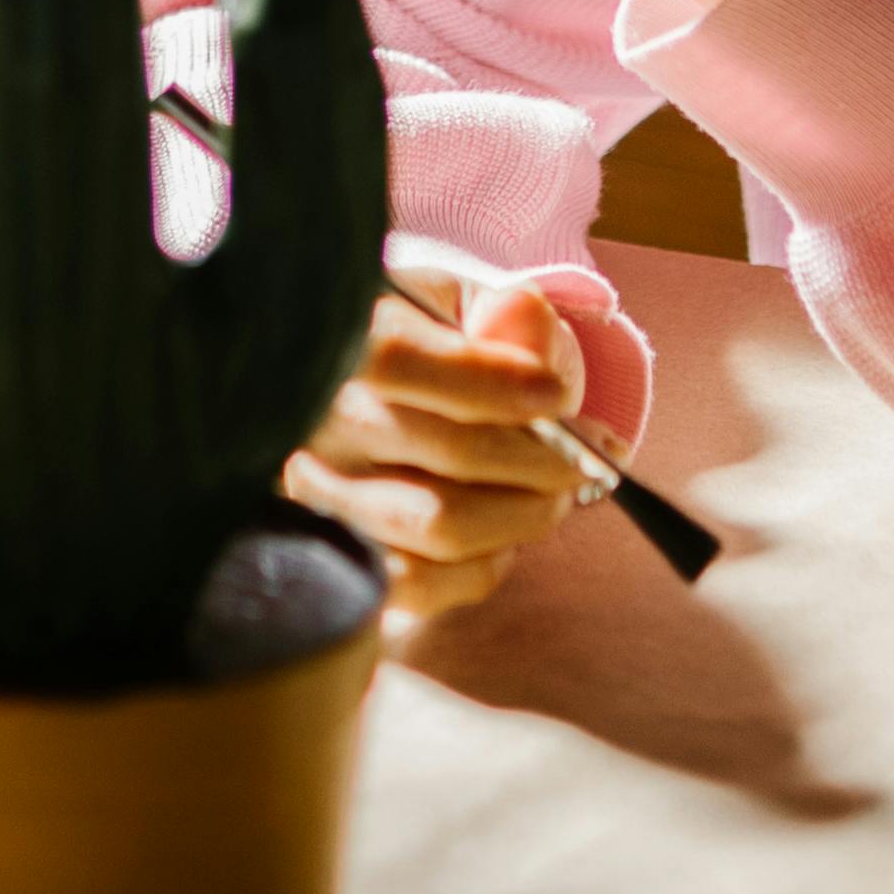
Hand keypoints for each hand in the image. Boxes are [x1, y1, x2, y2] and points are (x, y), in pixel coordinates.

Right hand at [282, 243, 596, 626]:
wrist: (383, 412)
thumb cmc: (438, 354)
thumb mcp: (468, 310)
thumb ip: (504, 313)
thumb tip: (524, 319)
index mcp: (340, 337)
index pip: (396, 358)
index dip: (490, 380)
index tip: (557, 395)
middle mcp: (312, 418)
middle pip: (443, 449)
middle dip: (541, 460)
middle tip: (582, 459)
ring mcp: (314, 496)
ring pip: (438, 525)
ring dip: (522, 515)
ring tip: (553, 496)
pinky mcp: (335, 565)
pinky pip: (423, 584)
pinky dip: (486, 563)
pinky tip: (502, 533)